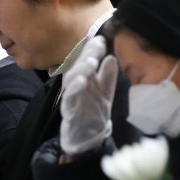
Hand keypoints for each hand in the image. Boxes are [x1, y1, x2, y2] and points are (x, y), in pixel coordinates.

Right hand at [60, 37, 117, 155]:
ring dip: (80, 69)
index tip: (102, 40)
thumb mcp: (105, 92)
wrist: (87, 138)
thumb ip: (108, 76)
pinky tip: (83, 80)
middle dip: (86, 54)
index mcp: (83, 78)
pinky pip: (69, 98)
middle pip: (77, 65)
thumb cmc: (94, 112)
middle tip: (96, 47)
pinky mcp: (68, 111)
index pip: (85, 59)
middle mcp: (75, 85)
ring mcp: (70, 97)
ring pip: (71, 79)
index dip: (92, 49)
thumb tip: (111, 57)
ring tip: (90, 62)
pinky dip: (75, 88)